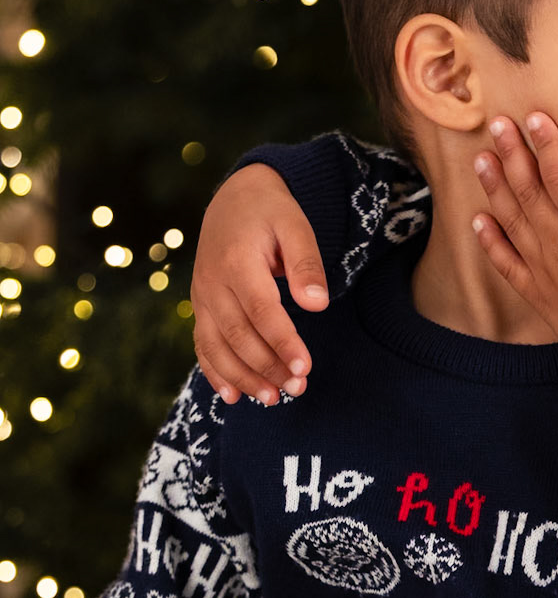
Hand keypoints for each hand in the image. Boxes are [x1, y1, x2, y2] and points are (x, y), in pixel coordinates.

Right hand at [191, 164, 328, 404]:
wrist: (234, 198)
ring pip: (217, 346)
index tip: (304, 367)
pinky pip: (202, 344)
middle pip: (238, 334)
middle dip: (267, 366)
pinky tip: (233, 396)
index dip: (282, 342)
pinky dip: (215, 372)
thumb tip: (317, 305)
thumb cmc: (271, 213)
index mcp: (237, 261)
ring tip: (272, 399)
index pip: (261, 310)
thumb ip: (306, 264)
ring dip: (243, 377)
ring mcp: (202, 297)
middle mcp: (212, 283)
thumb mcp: (295, 225)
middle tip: (297, 388)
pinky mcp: (200, 307)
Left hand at [471, 112, 557, 361]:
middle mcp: (557, 243)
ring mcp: (543, 269)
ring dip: (494, 188)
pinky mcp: (538, 293)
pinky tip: (478, 221)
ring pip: (511, 220)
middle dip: (513, 154)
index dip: (546, 144)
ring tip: (481, 159)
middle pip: (529, 191)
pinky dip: (490, 241)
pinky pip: (505, 263)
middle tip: (498, 124)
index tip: (534, 116)